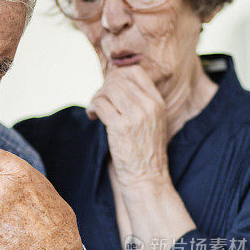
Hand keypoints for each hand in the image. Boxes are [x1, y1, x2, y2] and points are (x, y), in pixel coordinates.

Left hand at [88, 64, 169, 193]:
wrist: (147, 177)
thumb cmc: (145, 152)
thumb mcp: (151, 121)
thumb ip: (138, 102)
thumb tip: (114, 85)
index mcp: (157, 102)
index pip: (135, 72)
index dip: (117, 75)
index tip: (109, 88)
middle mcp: (148, 105)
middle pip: (118, 79)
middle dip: (103, 87)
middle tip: (99, 101)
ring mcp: (135, 116)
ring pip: (108, 89)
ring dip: (96, 97)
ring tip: (95, 110)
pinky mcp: (120, 127)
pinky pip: (99, 104)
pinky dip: (92, 107)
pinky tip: (92, 116)